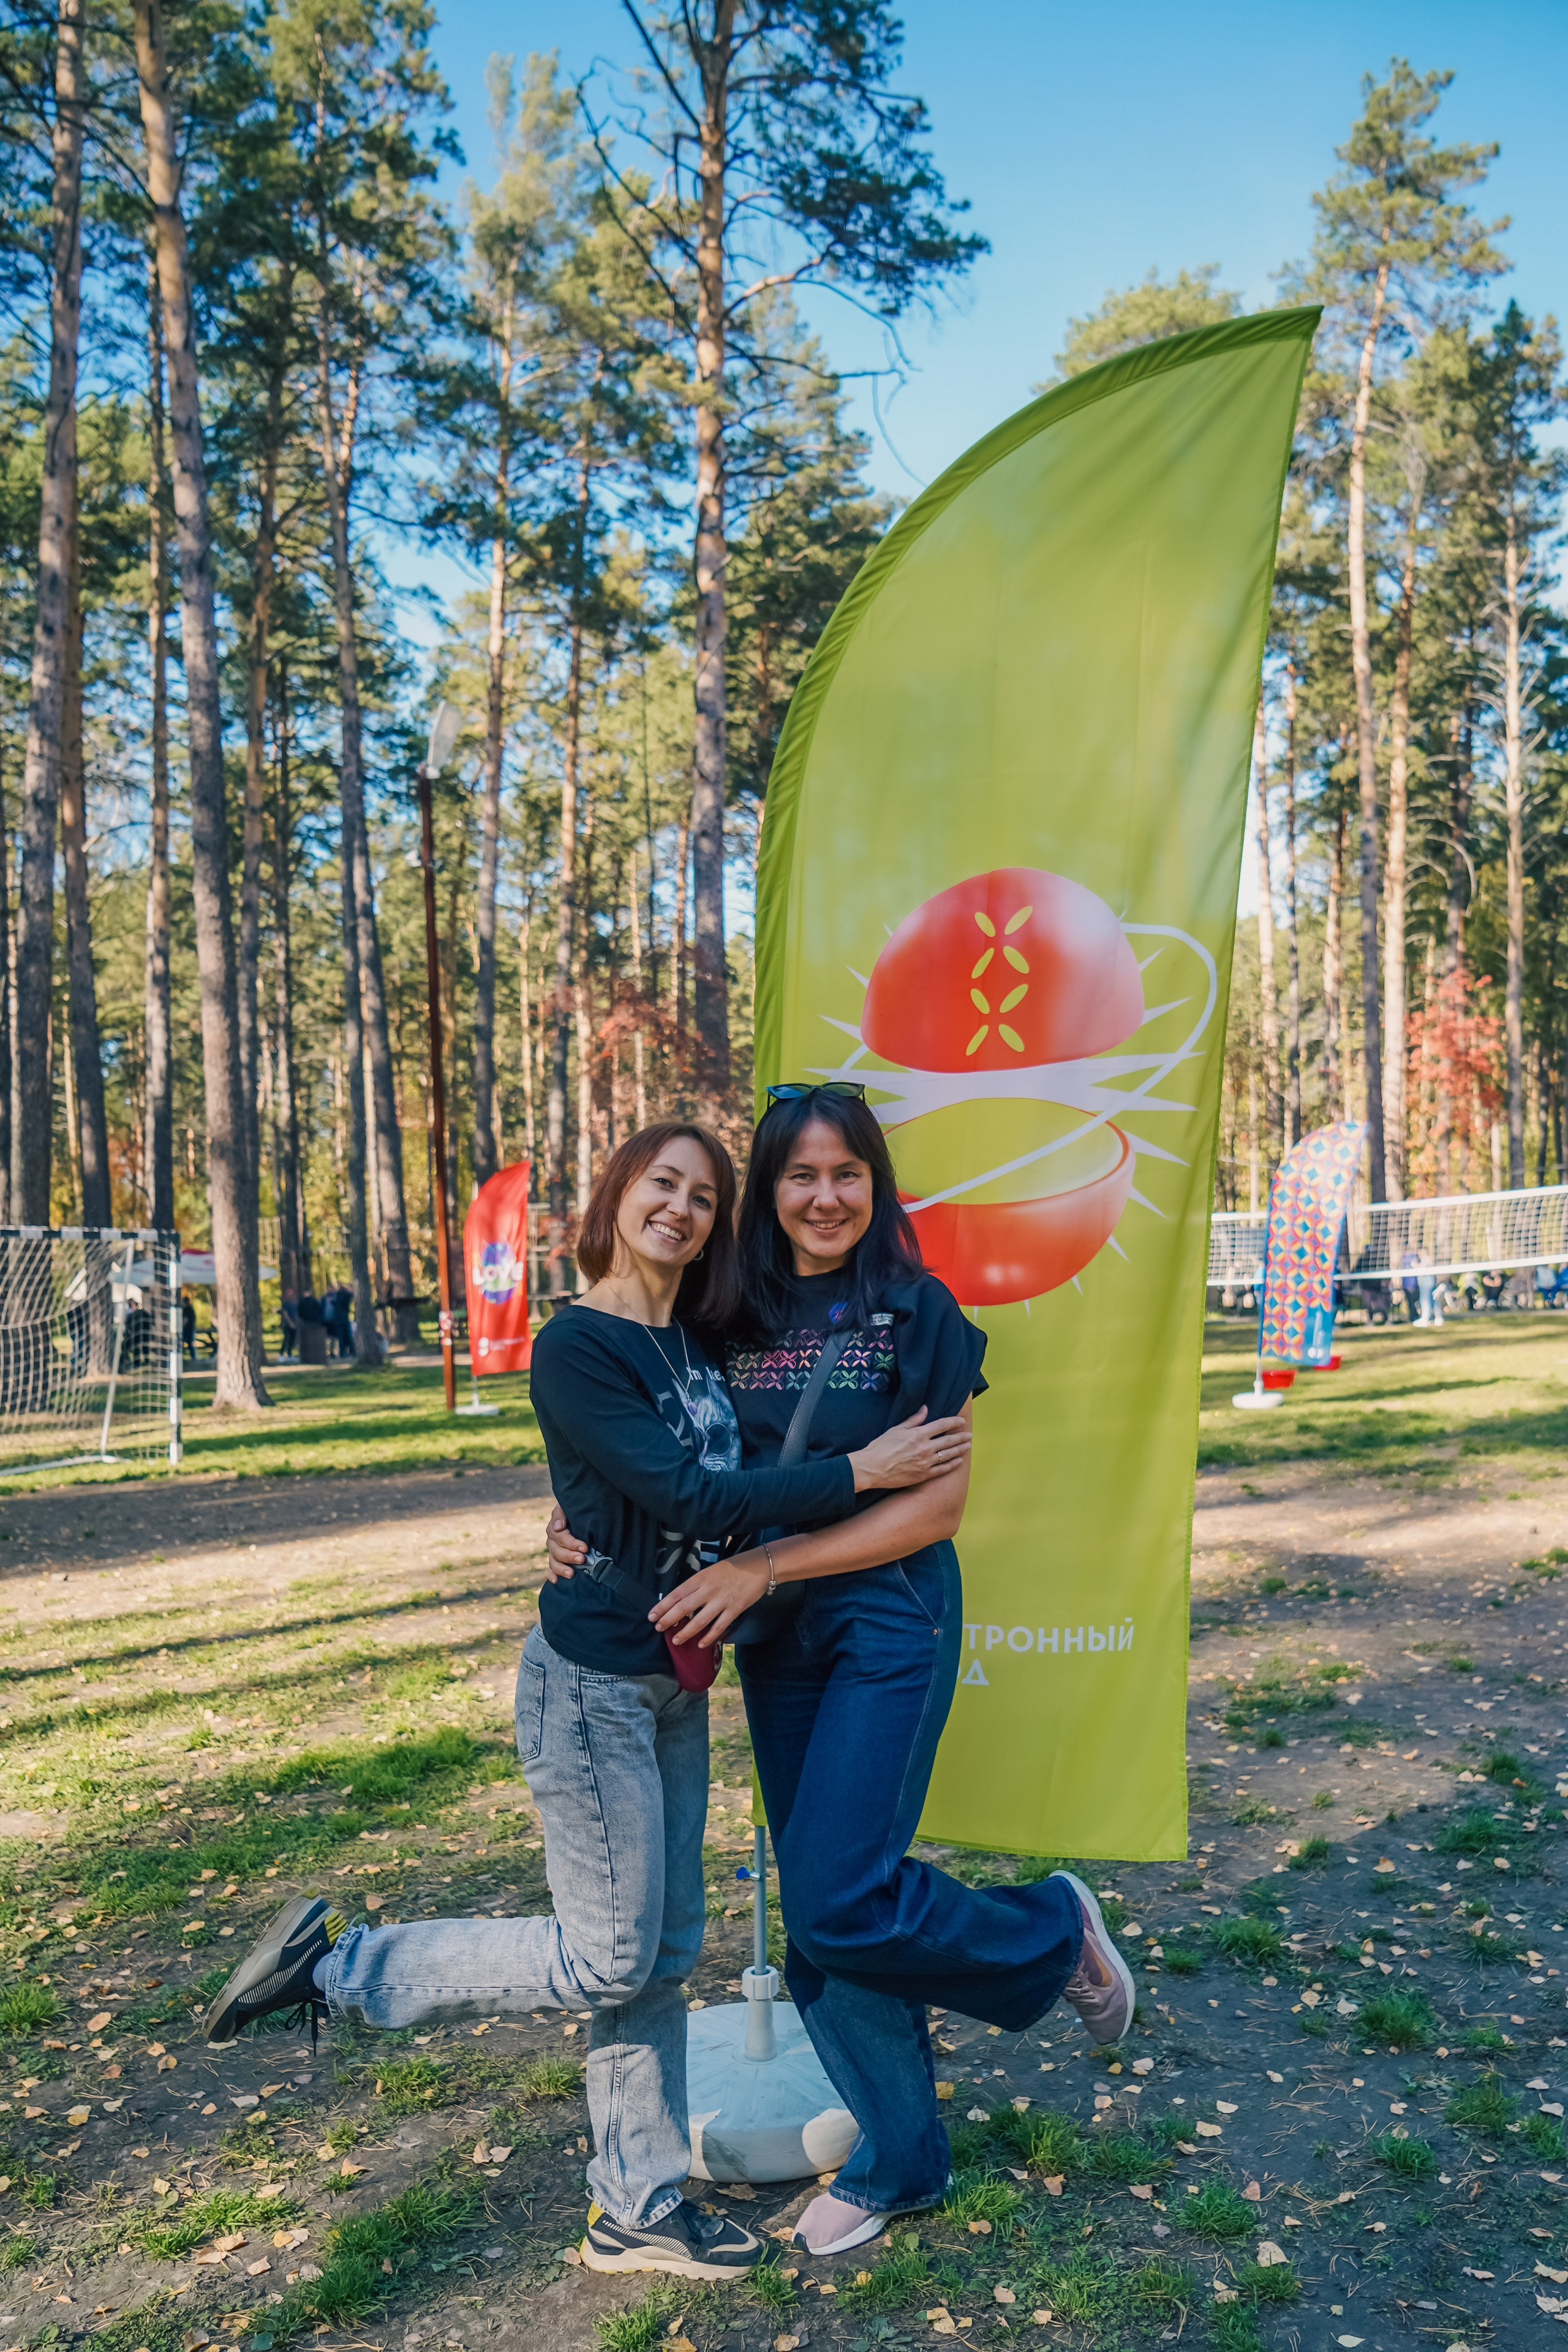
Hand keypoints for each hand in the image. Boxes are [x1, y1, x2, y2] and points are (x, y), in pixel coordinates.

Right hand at [542, 1502, 587, 1582]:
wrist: (582, 1516)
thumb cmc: (578, 1511)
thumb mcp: (569, 1507)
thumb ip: (561, 1513)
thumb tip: (558, 1527)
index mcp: (555, 1527)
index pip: (559, 1536)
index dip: (571, 1543)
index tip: (584, 1547)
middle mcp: (553, 1540)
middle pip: (556, 1550)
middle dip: (569, 1556)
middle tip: (582, 1559)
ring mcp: (554, 1551)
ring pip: (553, 1561)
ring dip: (561, 1568)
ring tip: (571, 1574)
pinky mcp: (557, 1559)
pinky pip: (551, 1568)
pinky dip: (552, 1574)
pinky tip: (555, 1581)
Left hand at [649, 1555, 771, 1648]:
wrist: (758, 1566)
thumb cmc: (732, 1567)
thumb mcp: (710, 1571)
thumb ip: (697, 1585)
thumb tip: (680, 1601)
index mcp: (700, 1578)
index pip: (676, 1594)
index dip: (662, 1606)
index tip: (651, 1616)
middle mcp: (708, 1590)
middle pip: (683, 1608)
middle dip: (668, 1620)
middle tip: (658, 1629)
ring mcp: (722, 1601)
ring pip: (699, 1621)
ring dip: (686, 1632)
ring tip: (675, 1640)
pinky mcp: (735, 1610)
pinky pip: (719, 1627)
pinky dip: (709, 1637)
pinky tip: (700, 1644)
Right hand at [850, 1408, 971, 1492]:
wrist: (872, 1468)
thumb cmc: (881, 1446)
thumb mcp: (896, 1429)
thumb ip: (913, 1420)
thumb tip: (925, 1409)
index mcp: (918, 1434)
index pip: (941, 1425)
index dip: (953, 1422)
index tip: (961, 1421)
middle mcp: (925, 1448)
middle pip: (948, 1440)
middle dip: (961, 1436)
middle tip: (970, 1435)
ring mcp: (925, 1462)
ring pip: (948, 1455)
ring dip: (960, 1449)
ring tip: (968, 1446)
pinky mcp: (923, 1475)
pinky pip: (942, 1470)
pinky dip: (952, 1465)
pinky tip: (959, 1461)